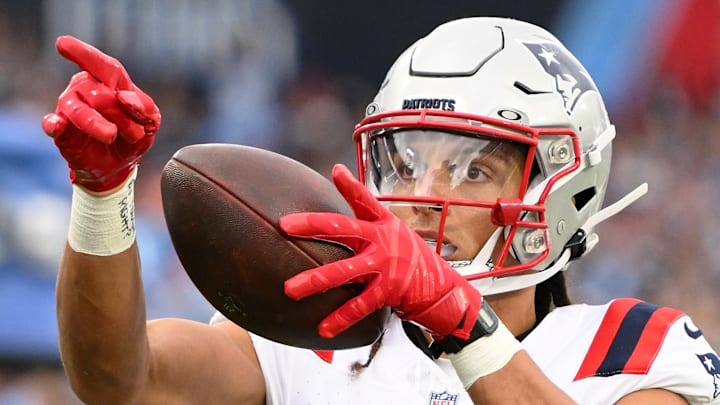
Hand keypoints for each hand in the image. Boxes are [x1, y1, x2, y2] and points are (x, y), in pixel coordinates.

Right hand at [42, 35, 160, 191]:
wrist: (119, 165)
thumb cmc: (133, 136)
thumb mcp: (150, 123)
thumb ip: (144, 108)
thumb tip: (125, 97)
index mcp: (110, 82)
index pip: (102, 66)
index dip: (84, 54)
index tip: (62, 43)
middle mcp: (85, 90)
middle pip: (97, 92)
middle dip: (119, 113)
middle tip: (135, 133)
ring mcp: (70, 109)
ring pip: (76, 108)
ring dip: (95, 122)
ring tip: (110, 135)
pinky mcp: (61, 130)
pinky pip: (52, 123)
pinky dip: (54, 124)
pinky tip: (57, 126)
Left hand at [280, 164, 481, 339]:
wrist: (440, 287)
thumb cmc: (408, 256)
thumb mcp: (392, 231)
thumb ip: (366, 215)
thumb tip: (341, 179)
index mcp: (382, 223)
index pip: (365, 200)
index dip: (351, 185)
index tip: (336, 172)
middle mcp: (383, 240)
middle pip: (344, 229)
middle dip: (313, 227)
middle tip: (286, 226)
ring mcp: (386, 266)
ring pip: (344, 271)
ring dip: (315, 280)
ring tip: (291, 289)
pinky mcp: (389, 291)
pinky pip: (359, 305)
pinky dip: (340, 318)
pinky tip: (323, 329)